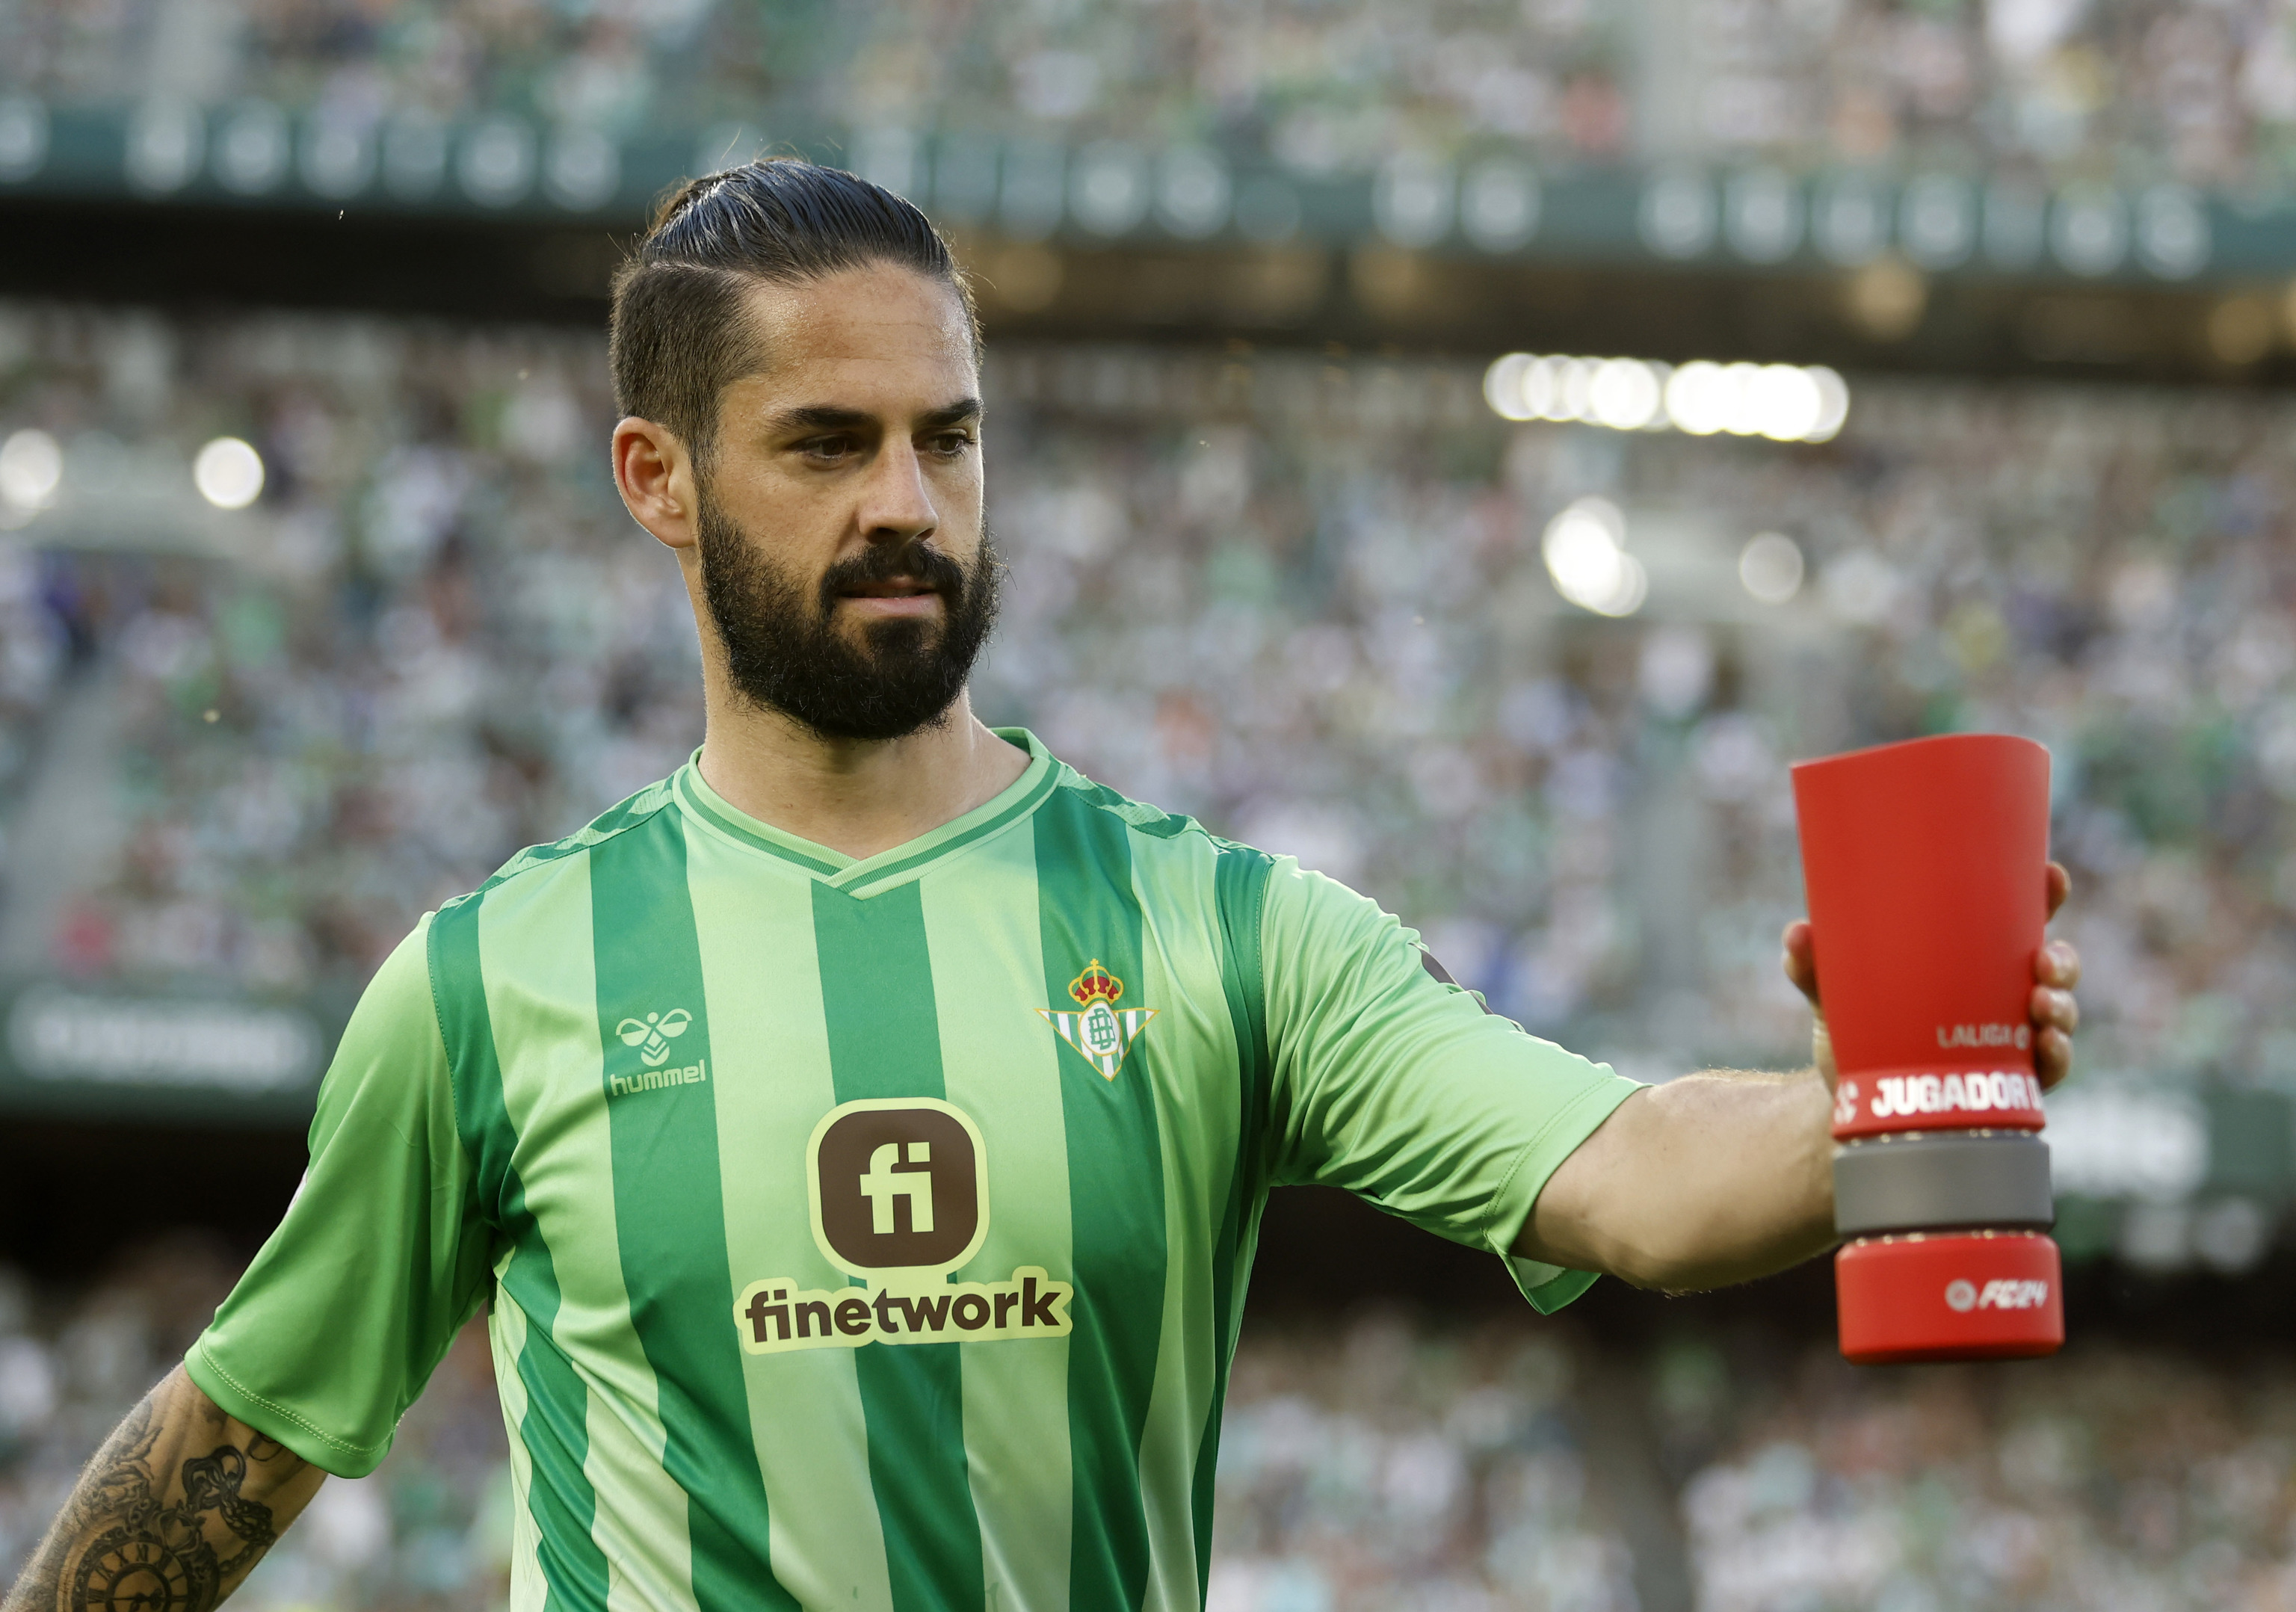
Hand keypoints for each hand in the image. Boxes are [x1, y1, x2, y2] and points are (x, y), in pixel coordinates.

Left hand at [1780, 861, 2080, 1090]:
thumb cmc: (1854, 1031)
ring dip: (2062, 1005)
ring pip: (2058, 1011)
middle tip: (2043, 960)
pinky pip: (2048, 1066)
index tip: (2052, 874)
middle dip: (2061, 959)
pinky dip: (2056, 1054)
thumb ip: (1812, 966)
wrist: (1853, 1105)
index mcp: (1968, 955)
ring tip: (2042, 1003)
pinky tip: (2047, 1045)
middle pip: (2051, 962)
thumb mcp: (1832, 993)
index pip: (2018, 914)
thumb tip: (1798, 933)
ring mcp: (2010, 1035)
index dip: (2044, 891)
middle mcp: (1999, 990)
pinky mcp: (2009, 1079)